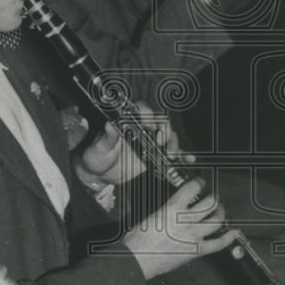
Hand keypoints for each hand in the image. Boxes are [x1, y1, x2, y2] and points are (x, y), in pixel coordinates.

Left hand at [75, 103, 193, 187]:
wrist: (98, 175)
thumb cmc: (95, 156)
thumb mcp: (98, 147)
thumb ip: (106, 137)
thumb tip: (109, 125)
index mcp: (127, 122)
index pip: (141, 110)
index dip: (147, 113)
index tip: (148, 123)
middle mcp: (141, 129)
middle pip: (160, 122)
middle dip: (165, 130)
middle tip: (160, 143)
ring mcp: (150, 142)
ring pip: (169, 137)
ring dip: (173, 143)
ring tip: (170, 155)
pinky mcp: (155, 156)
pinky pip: (171, 154)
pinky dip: (182, 156)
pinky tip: (188, 159)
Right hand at [123, 178, 240, 279]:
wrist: (137, 259)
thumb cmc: (139, 240)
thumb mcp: (152, 215)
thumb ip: (168, 209)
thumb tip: (176, 205)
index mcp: (173, 208)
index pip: (192, 188)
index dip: (199, 183)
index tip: (200, 183)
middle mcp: (186, 220)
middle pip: (210, 203)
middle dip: (213, 198)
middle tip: (213, 197)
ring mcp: (194, 235)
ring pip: (217, 220)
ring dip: (221, 213)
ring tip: (219, 211)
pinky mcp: (197, 250)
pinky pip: (218, 244)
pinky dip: (228, 238)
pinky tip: (233, 232)